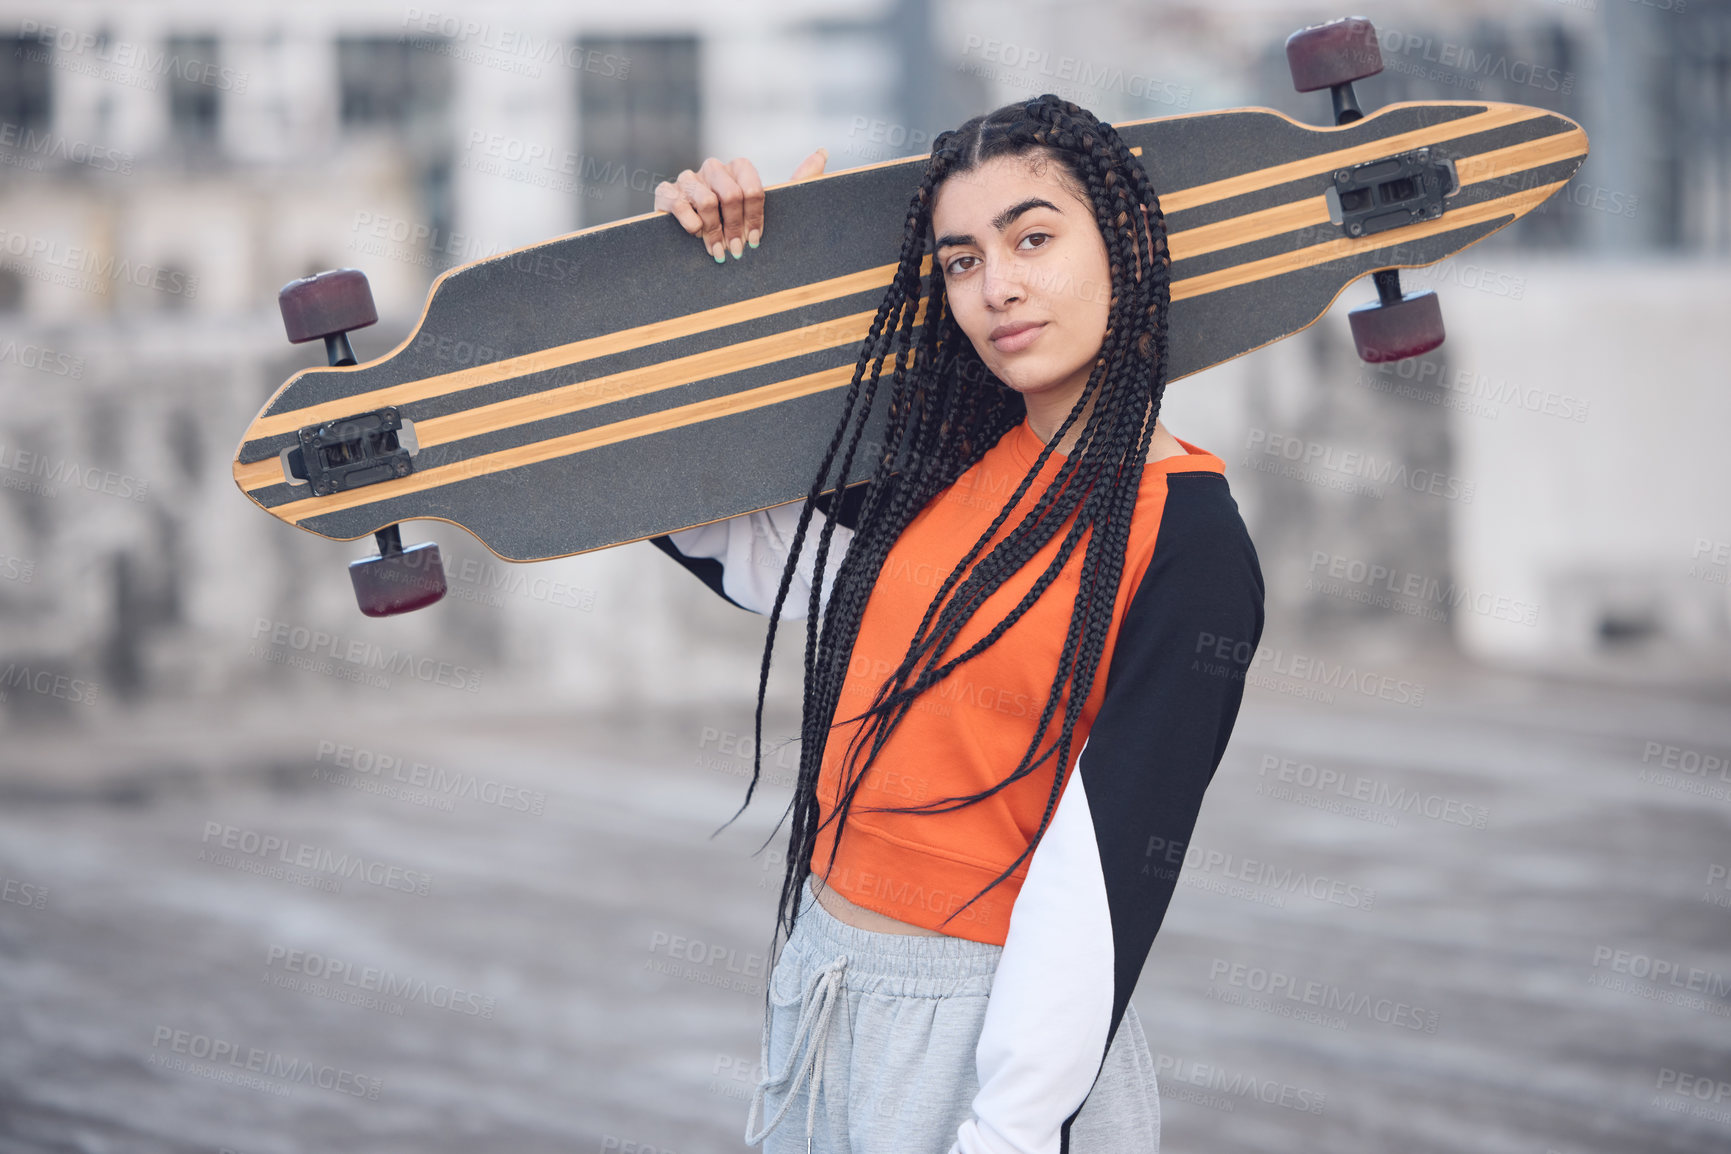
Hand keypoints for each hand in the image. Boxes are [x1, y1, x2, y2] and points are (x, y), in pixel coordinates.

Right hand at [654, 148, 827, 261]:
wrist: (696, 246)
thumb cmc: (740, 227)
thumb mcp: (774, 208)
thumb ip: (799, 180)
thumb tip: (823, 152)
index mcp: (738, 169)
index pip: (751, 187)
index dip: (755, 217)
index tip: (755, 242)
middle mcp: (713, 169)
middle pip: (729, 194)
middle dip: (735, 228)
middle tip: (737, 252)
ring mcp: (688, 179)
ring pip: (704, 199)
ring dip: (713, 231)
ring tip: (717, 251)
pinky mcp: (665, 193)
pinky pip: (675, 200)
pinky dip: (688, 221)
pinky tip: (694, 235)